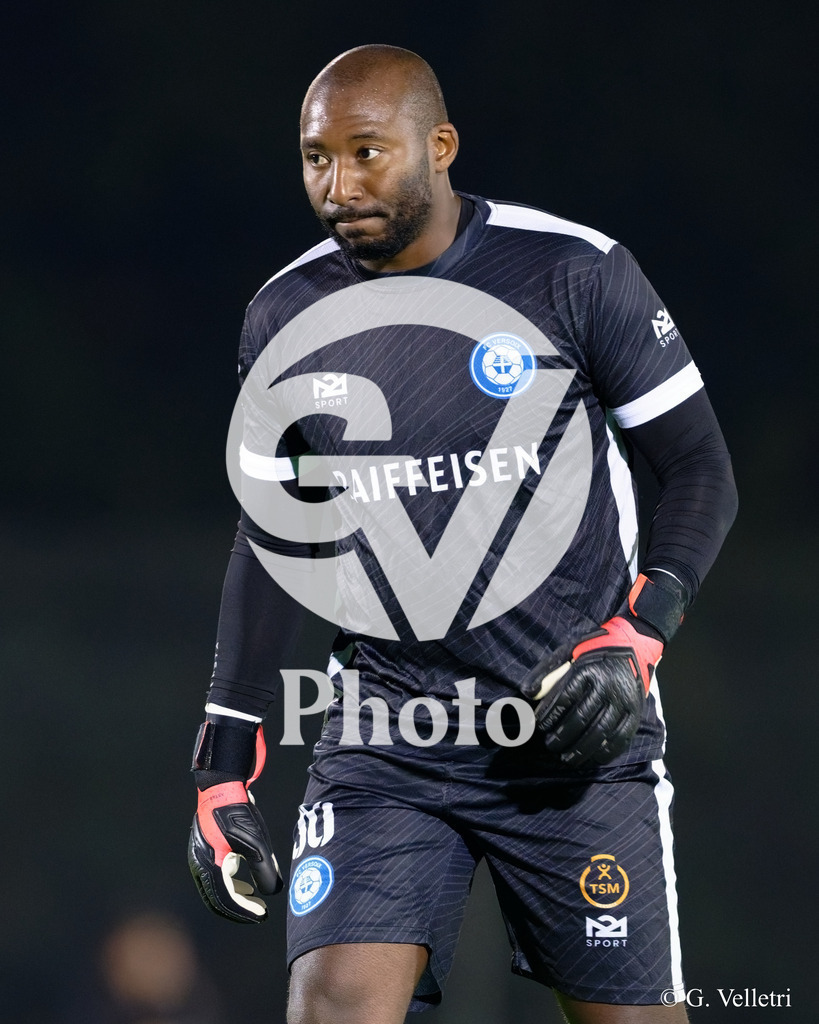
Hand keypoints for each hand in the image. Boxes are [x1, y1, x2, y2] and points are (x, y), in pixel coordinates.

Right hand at [188, 719, 282, 922]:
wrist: (221, 787)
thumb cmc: (236, 813)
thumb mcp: (256, 843)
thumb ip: (265, 871)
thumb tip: (273, 892)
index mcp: (210, 867)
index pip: (227, 900)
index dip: (245, 911)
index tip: (262, 915)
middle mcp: (200, 865)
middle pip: (217, 899)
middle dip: (238, 909)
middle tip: (258, 912)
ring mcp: (200, 857)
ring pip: (215, 888)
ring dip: (234, 897)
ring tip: (253, 900)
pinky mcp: (204, 849)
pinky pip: (215, 875)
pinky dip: (229, 884)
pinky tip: (243, 883)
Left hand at [527, 571, 686, 766]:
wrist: (635, 644)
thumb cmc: (593, 650)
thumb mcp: (568, 652)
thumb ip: (546, 672)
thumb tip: (527, 694)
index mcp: (588, 669)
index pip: (564, 697)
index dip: (549, 715)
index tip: (539, 726)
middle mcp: (607, 685)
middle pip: (581, 718)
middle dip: (562, 736)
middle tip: (550, 746)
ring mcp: (624, 700)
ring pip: (600, 732)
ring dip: (581, 749)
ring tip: (566, 758)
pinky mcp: (636, 711)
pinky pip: (621, 737)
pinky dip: (605, 751)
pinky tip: (592, 757)